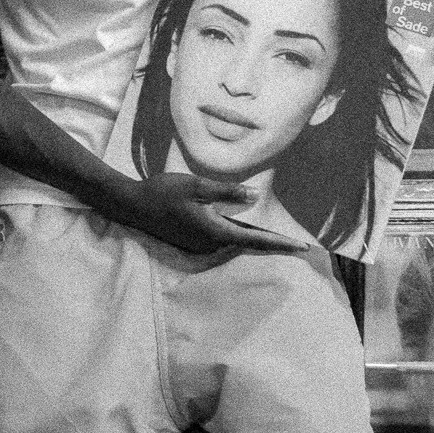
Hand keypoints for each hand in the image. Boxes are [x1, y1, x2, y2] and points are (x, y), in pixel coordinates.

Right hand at [117, 172, 311, 256]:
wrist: (131, 205)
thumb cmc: (163, 192)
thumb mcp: (196, 185)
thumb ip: (227, 191)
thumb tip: (255, 195)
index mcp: (215, 231)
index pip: (255, 240)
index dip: (279, 242)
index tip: (301, 247)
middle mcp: (210, 244)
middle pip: (246, 243)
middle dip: (270, 241)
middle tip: (295, 239)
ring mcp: (200, 245)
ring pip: (233, 240)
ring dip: (252, 236)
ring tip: (275, 231)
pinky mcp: (192, 241)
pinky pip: (220, 238)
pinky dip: (235, 233)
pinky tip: (243, 224)